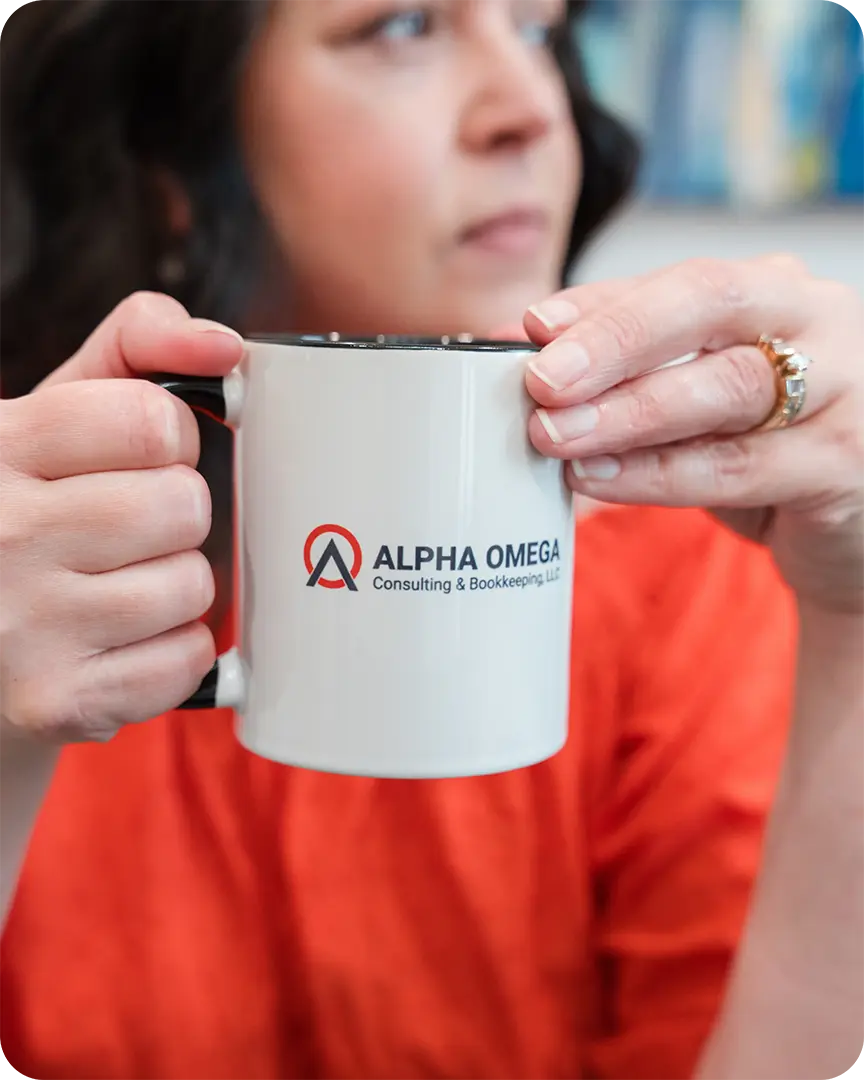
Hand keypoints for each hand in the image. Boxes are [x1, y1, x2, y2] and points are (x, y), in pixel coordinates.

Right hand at [0, 293, 243, 742]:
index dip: (171, 435)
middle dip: (180, 512)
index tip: (149, 452)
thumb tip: (223, 346)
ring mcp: (22, 625)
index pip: (149, 420)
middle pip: (180, 505)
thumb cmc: (28, 512)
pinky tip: (129, 638)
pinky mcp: (56, 700)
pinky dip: (179, 649)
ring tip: (125, 585)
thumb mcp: (53, 414)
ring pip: (192, 584)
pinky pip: (187, 659)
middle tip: (136, 526)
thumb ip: (135, 348)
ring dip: (180, 583)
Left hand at [522, 255, 863, 614]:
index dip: (600, 304)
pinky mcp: (842, 461)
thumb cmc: (767, 451)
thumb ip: (629, 372)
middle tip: (541, 379)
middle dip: (613, 339)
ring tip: (555, 435)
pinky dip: (658, 474)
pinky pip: (737, 466)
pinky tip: (601, 479)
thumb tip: (520, 347)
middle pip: (709, 304)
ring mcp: (842, 387)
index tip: (532, 328)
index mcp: (775, 292)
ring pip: (723, 386)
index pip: (679, 282)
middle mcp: (817, 320)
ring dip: (627, 412)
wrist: (854, 530)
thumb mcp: (700, 402)